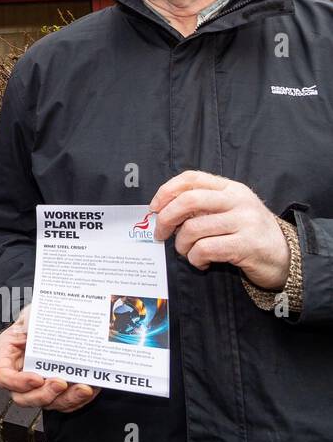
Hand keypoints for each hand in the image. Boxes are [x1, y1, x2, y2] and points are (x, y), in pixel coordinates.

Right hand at [0, 305, 100, 411]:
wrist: (62, 322)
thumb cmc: (41, 318)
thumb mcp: (32, 313)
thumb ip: (30, 318)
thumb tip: (33, 323)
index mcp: (7, 355)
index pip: (3, 376)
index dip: (17, 382)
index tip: (36, 379)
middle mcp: (21, 374)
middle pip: (23, 397)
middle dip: (44, 394)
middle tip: (61, 383)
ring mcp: (40, 386)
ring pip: (48, 404)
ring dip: (66, 399)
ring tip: (83, 388)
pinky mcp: (58, 391)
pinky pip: (66, 403)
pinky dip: (79, 399)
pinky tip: (90, 388)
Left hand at [150, 171, 289, 290]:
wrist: (286, 257)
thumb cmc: (249, 234)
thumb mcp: (230, 211)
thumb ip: (203, 207)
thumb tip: (162, 212)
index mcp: (231, 188)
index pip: (192, 178)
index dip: (167, 191)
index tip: (154, 208)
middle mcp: (238, 200)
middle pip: (189, 201)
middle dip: (166, 218)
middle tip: (160, 234)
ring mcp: (244, 221)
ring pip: (194, 229)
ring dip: (182, 245)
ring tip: (187, 253)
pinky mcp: (247, 244)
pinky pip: (206, 249)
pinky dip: (195, 258)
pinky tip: (201, 263)